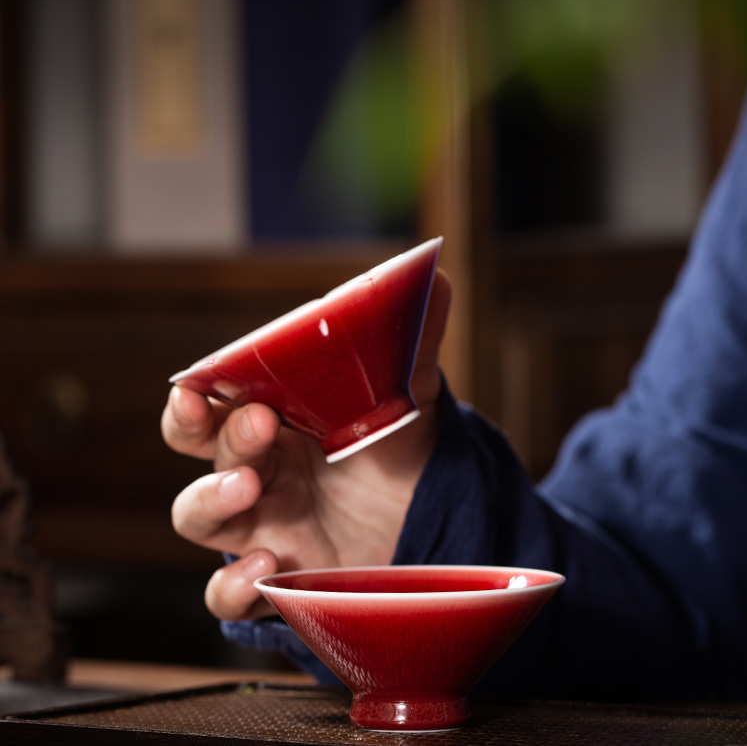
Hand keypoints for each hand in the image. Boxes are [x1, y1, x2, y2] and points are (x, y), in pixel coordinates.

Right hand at [161, 270, 451, 620]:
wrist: (432, 515)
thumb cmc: (400, 450)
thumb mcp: (408, 397)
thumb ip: (413, 344)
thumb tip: (432, 277)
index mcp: (273, 420)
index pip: (210, 403)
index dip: (192, 394)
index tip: (196, 383)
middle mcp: (256, 468)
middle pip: (200, 451)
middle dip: (213, 433)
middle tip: (258, 420)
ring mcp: (261, 523)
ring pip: (197, 514)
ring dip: (211, 498)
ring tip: (249, 485)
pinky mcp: (279, 576)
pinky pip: (227, 592)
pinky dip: (234, 584)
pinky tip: (268, 569)